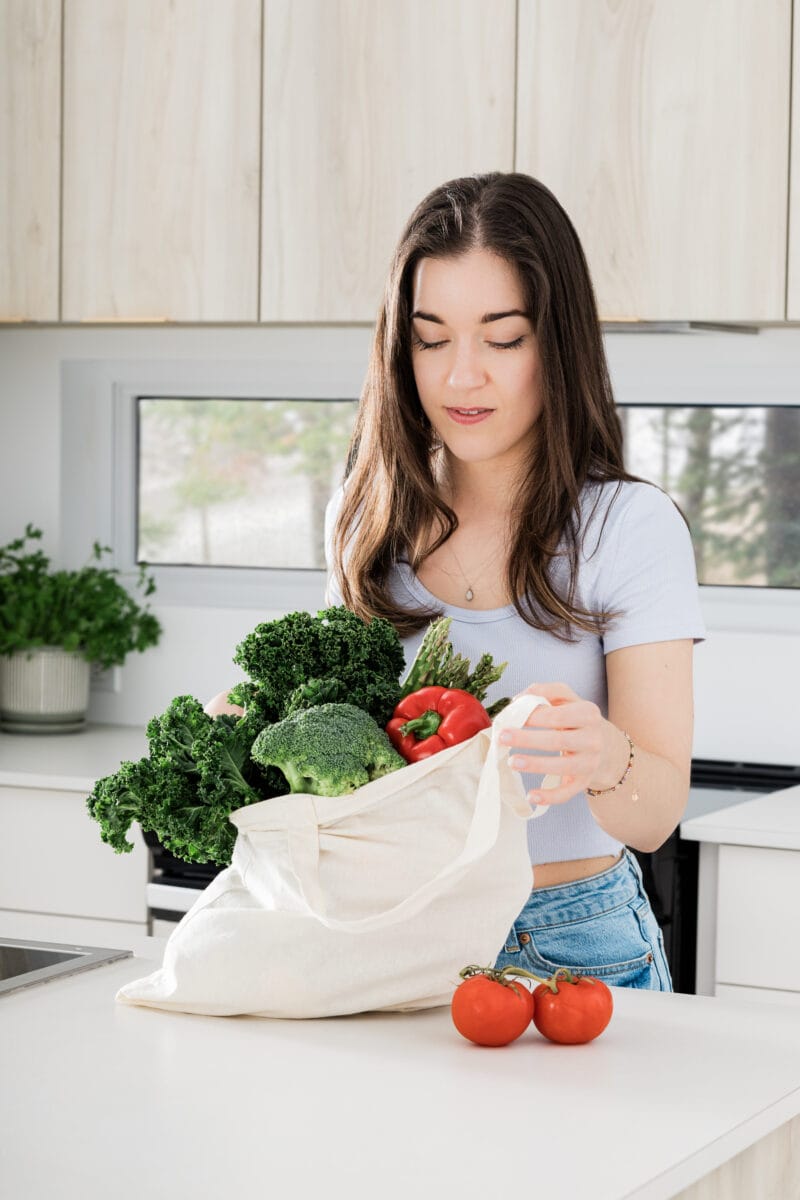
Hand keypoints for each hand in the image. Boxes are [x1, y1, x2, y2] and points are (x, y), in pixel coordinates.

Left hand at [499, 682, 627, 805]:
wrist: (605, 745)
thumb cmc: (576, 718)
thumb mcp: (566, 698)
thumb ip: (544, 691)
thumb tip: (519, 700)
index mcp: (588, 713)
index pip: (558, 715)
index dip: (534, 716)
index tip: (513, 716)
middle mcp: (593, 739)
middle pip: (558, 740)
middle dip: (527, 739)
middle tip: (502, 737)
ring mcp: (589, 763)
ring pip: (562, 766)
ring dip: (535, 765)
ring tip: (511, 762)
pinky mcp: (583, 782)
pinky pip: (567, 793)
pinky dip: (550, 797)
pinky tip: (531, 796)